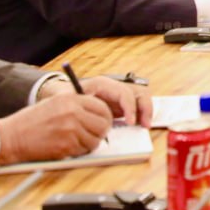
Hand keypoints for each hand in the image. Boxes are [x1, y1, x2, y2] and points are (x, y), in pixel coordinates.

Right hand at [0, 94, 112, 164]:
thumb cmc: (32, 120)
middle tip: (96, 134)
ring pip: (96, 139)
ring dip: (91, 143)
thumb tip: (101, 114)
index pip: (102, 107)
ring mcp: (70, 130)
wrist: (12, 136)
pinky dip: (80, 151)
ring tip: (79, 141)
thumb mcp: (56, 103)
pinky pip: (84, 150)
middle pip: (103, 124)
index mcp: (71, 99)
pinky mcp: (65, 146)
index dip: (106, 116)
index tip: (103, 122)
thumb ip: (78, 105)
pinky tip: (70, 147)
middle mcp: (73, 113)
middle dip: (102, 131)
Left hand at [39, 75, 153, 126]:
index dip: (129, 107)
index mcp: (104, 84)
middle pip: (138, 93)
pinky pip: (137, 106)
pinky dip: (141, 115)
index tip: (130, 122)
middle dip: (144, 108)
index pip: (124, 92)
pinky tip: (139, 125)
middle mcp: (115, 88)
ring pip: (142, 98)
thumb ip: (79, 106)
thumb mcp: (70, 99)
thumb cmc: (66, 97)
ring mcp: (120, 95)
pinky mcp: (121, 104)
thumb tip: (86, 118)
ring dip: (146, 111)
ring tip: (144, 125)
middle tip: (144, 124)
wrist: (63, 95)